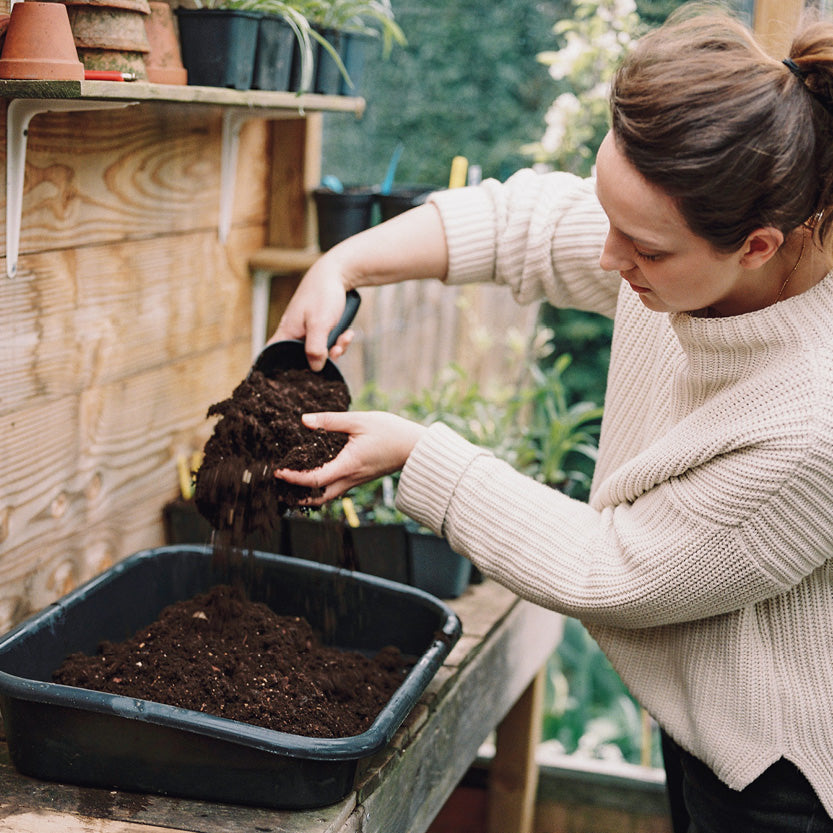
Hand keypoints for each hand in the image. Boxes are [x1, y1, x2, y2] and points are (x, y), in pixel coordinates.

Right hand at [268, 255, 354, 371]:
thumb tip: (315, 368)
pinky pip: (328, 342)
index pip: (274, 356)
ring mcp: (307, 331)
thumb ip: (315, 348)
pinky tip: (349, 332)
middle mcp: (294, 333)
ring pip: (320, 352)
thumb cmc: (323, 294)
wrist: (339, 272)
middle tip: (336, 351)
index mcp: (286, 333)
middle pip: (303, 359)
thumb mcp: (320, 324)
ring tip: (345, 337)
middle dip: (323, 360)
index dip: (281, 370)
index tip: (294, 379)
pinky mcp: (320, 328)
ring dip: (335, 349)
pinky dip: (339, 340)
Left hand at [274, 411, 425, 504]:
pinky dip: (322, 487)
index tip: (279, 472)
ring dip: (309, 494)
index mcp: (348, 465)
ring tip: (293, 485)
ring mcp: (357, 480)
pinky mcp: (361, 477)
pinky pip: (337, 488)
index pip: (314, 479)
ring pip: (328, 495)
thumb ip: (330, 421)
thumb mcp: (359, 421)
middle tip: (281, 488)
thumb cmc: (391, 432)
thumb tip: (305, 420)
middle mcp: (351, 478)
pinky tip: (316, 475)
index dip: (294, 478)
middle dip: (298, 496)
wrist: (416, 447)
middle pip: (319, 498)